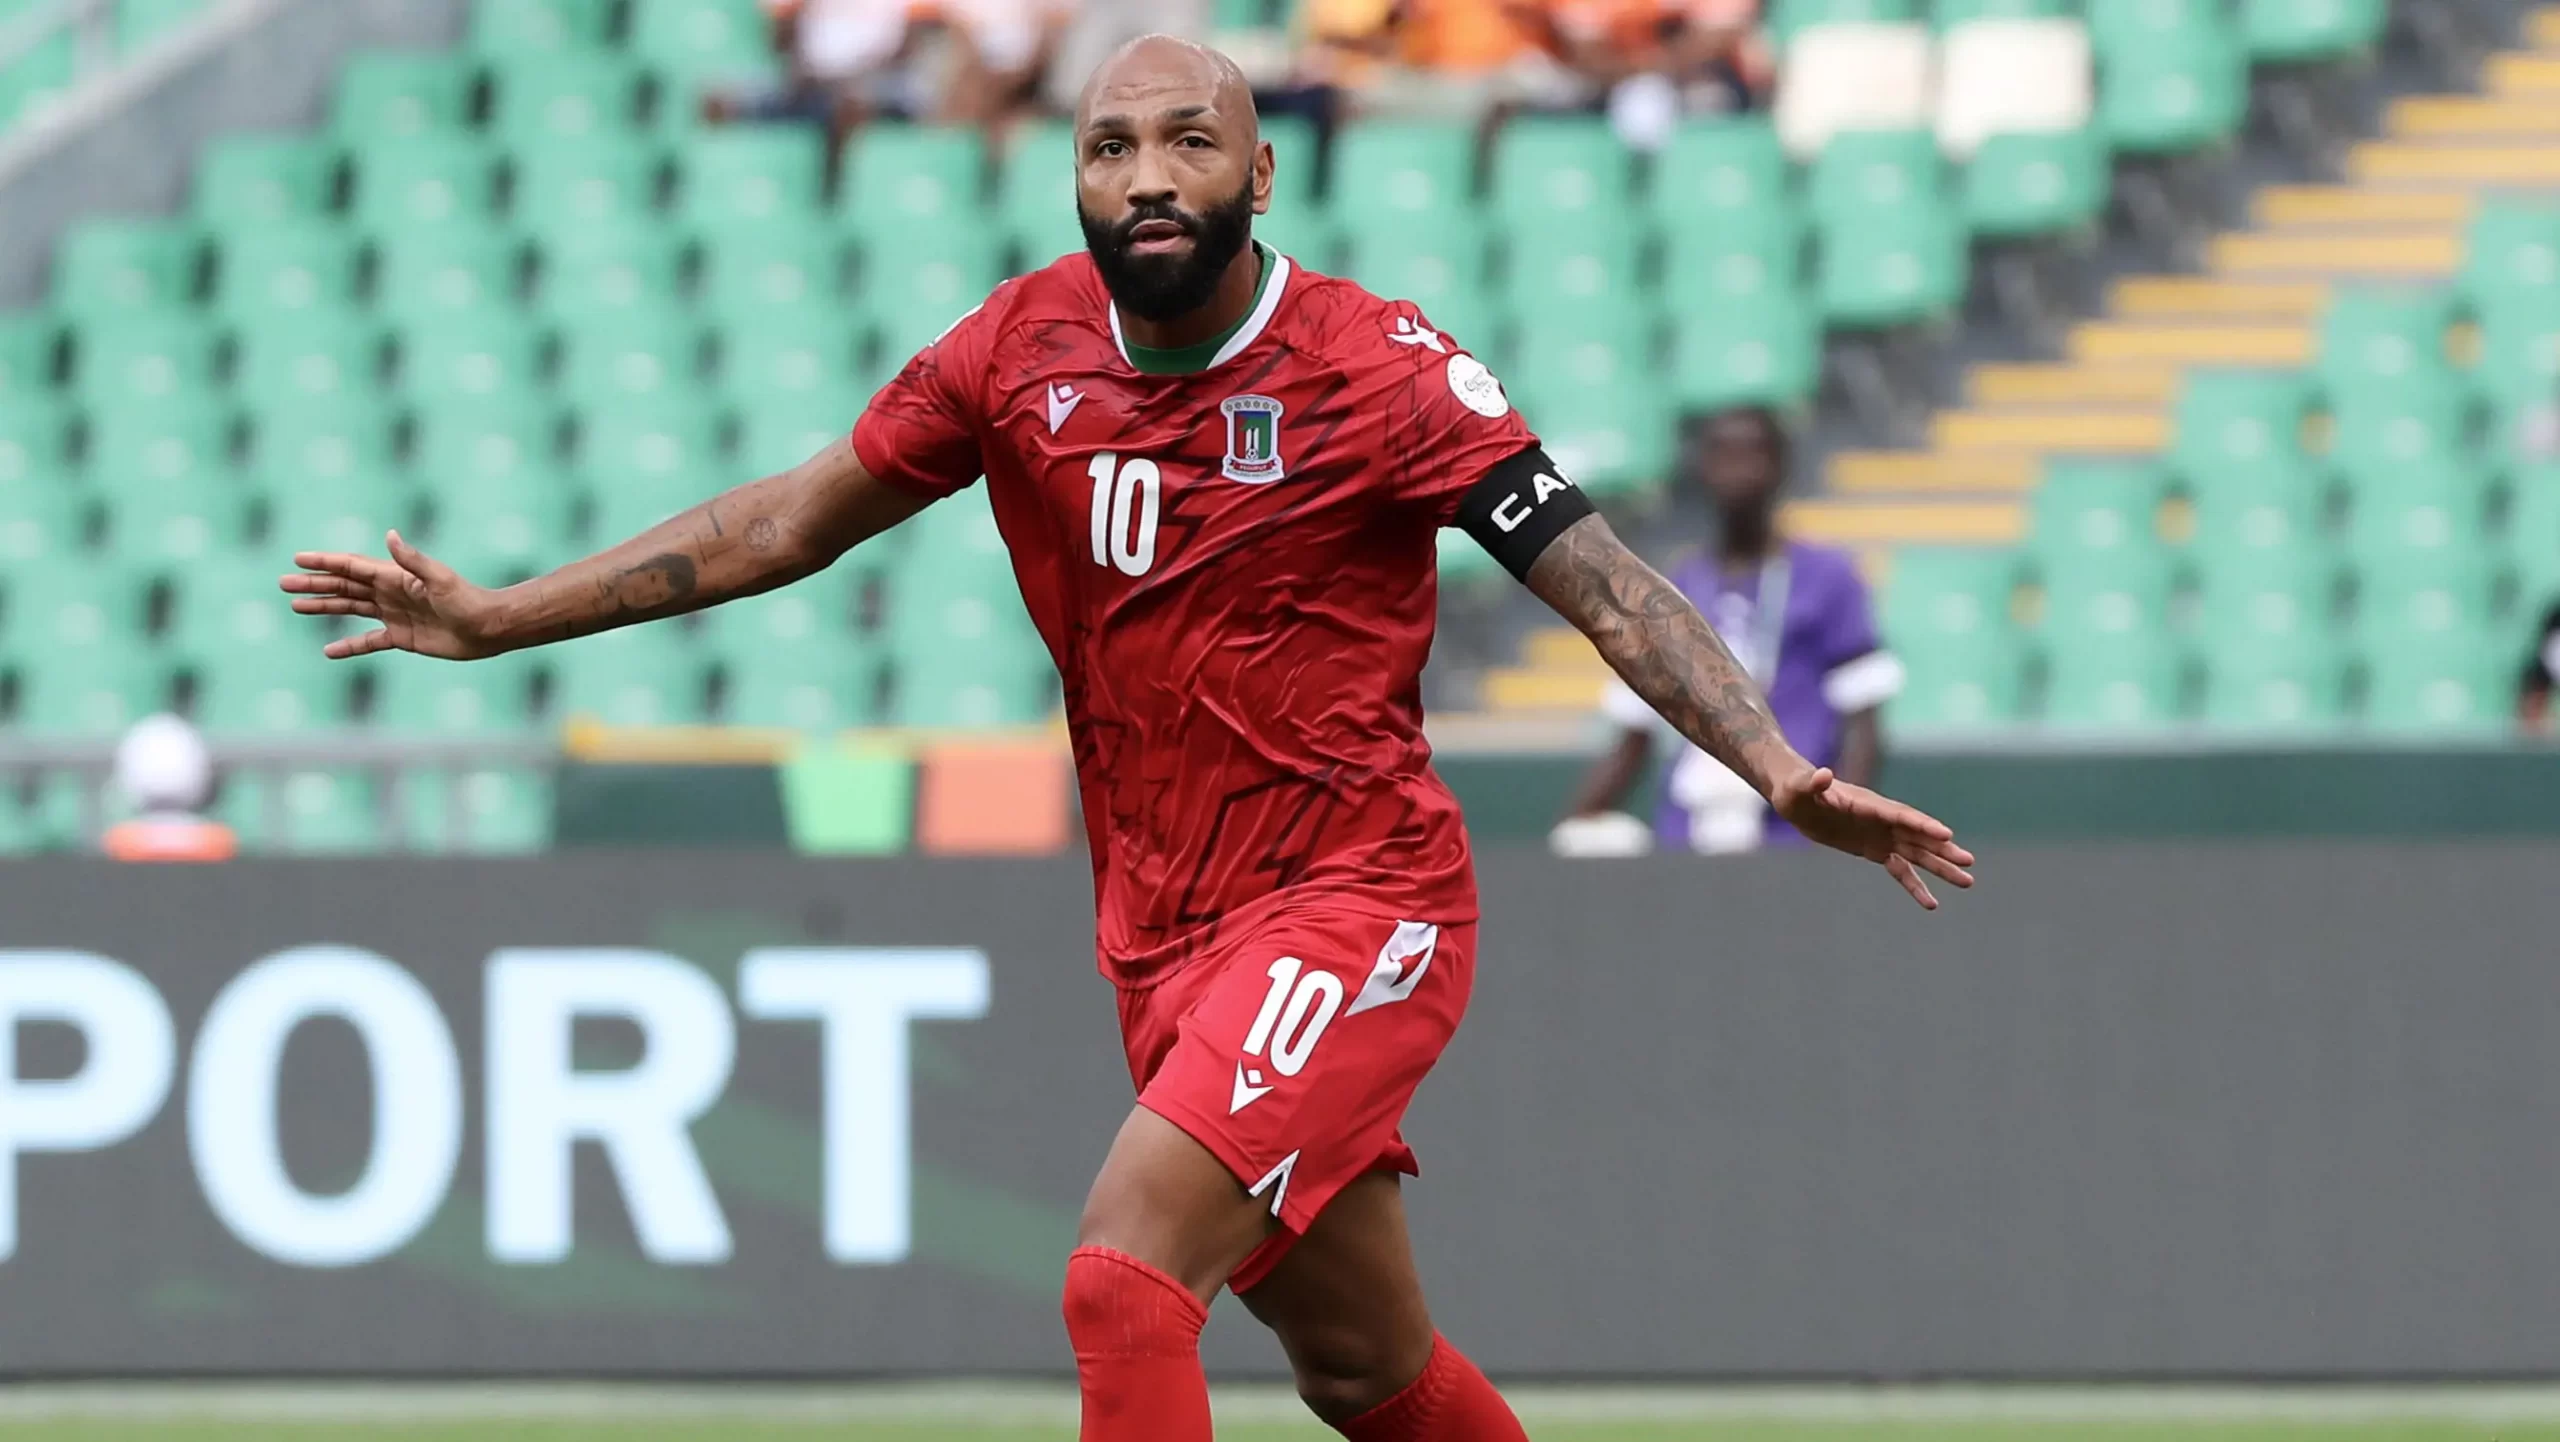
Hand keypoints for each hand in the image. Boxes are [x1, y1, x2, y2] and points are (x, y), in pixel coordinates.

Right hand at [279, 531, 505, 660]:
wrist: (488, 629)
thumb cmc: (467, 600)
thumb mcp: (439, 578)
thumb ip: (412, 560)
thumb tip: (390, 535)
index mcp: (395, 576)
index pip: (352, 566)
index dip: (325, 562)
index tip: (298, 559)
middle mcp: (391, 593)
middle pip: (345, 586)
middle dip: (315, 584)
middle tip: (283, 583)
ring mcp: (394, 615)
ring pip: (351, 609)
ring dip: (324, 607)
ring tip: (295, 606)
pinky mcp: (402, 638)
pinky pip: (369, 642)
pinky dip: (349, 646)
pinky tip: (329, 651)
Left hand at [1769, 767, 1974, 909]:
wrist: (1796, 798)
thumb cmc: (1796, 790)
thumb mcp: (1800, 788)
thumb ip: (1813, 783)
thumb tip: (1821, 774)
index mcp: (1870, 805)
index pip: (1902, 815)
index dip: (1923, 825)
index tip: (1947, 835)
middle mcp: (1882, 820)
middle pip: (1918, 836)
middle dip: (1943, 849)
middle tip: (1969, 863)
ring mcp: (1882, 835)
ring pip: (1917, 854)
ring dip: (1941, 867)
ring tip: (1967, 882)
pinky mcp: (1875, 850)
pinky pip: (1900, 870)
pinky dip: (1915, 885)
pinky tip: (1931, 903)